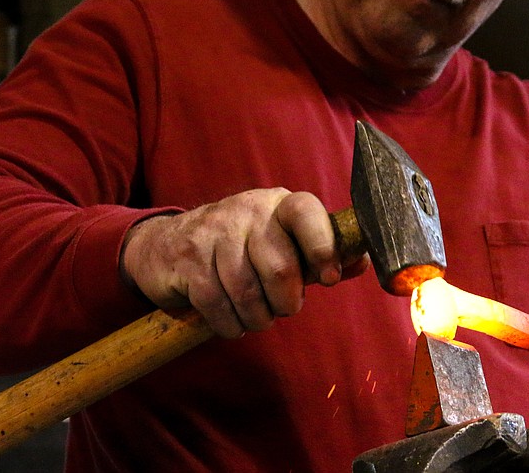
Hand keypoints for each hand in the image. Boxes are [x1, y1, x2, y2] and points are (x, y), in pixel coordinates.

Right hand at [120, 188, 367, 337]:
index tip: (329, 279)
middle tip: (286, 308)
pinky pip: (216, 303)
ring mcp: (214, 233)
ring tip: (259, 318)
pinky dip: (230, 324)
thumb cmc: (242, 248)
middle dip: (287, 301)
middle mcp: (248, 211)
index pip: (306, 213)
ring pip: (247, 291)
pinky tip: (234, 323)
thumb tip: (362, 261)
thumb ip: (322, 252)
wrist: (166, 245)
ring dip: (258, 318)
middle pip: (279, 266)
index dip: (323, 247)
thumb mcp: (283, 241)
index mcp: (279, 204)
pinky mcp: (187, 260)